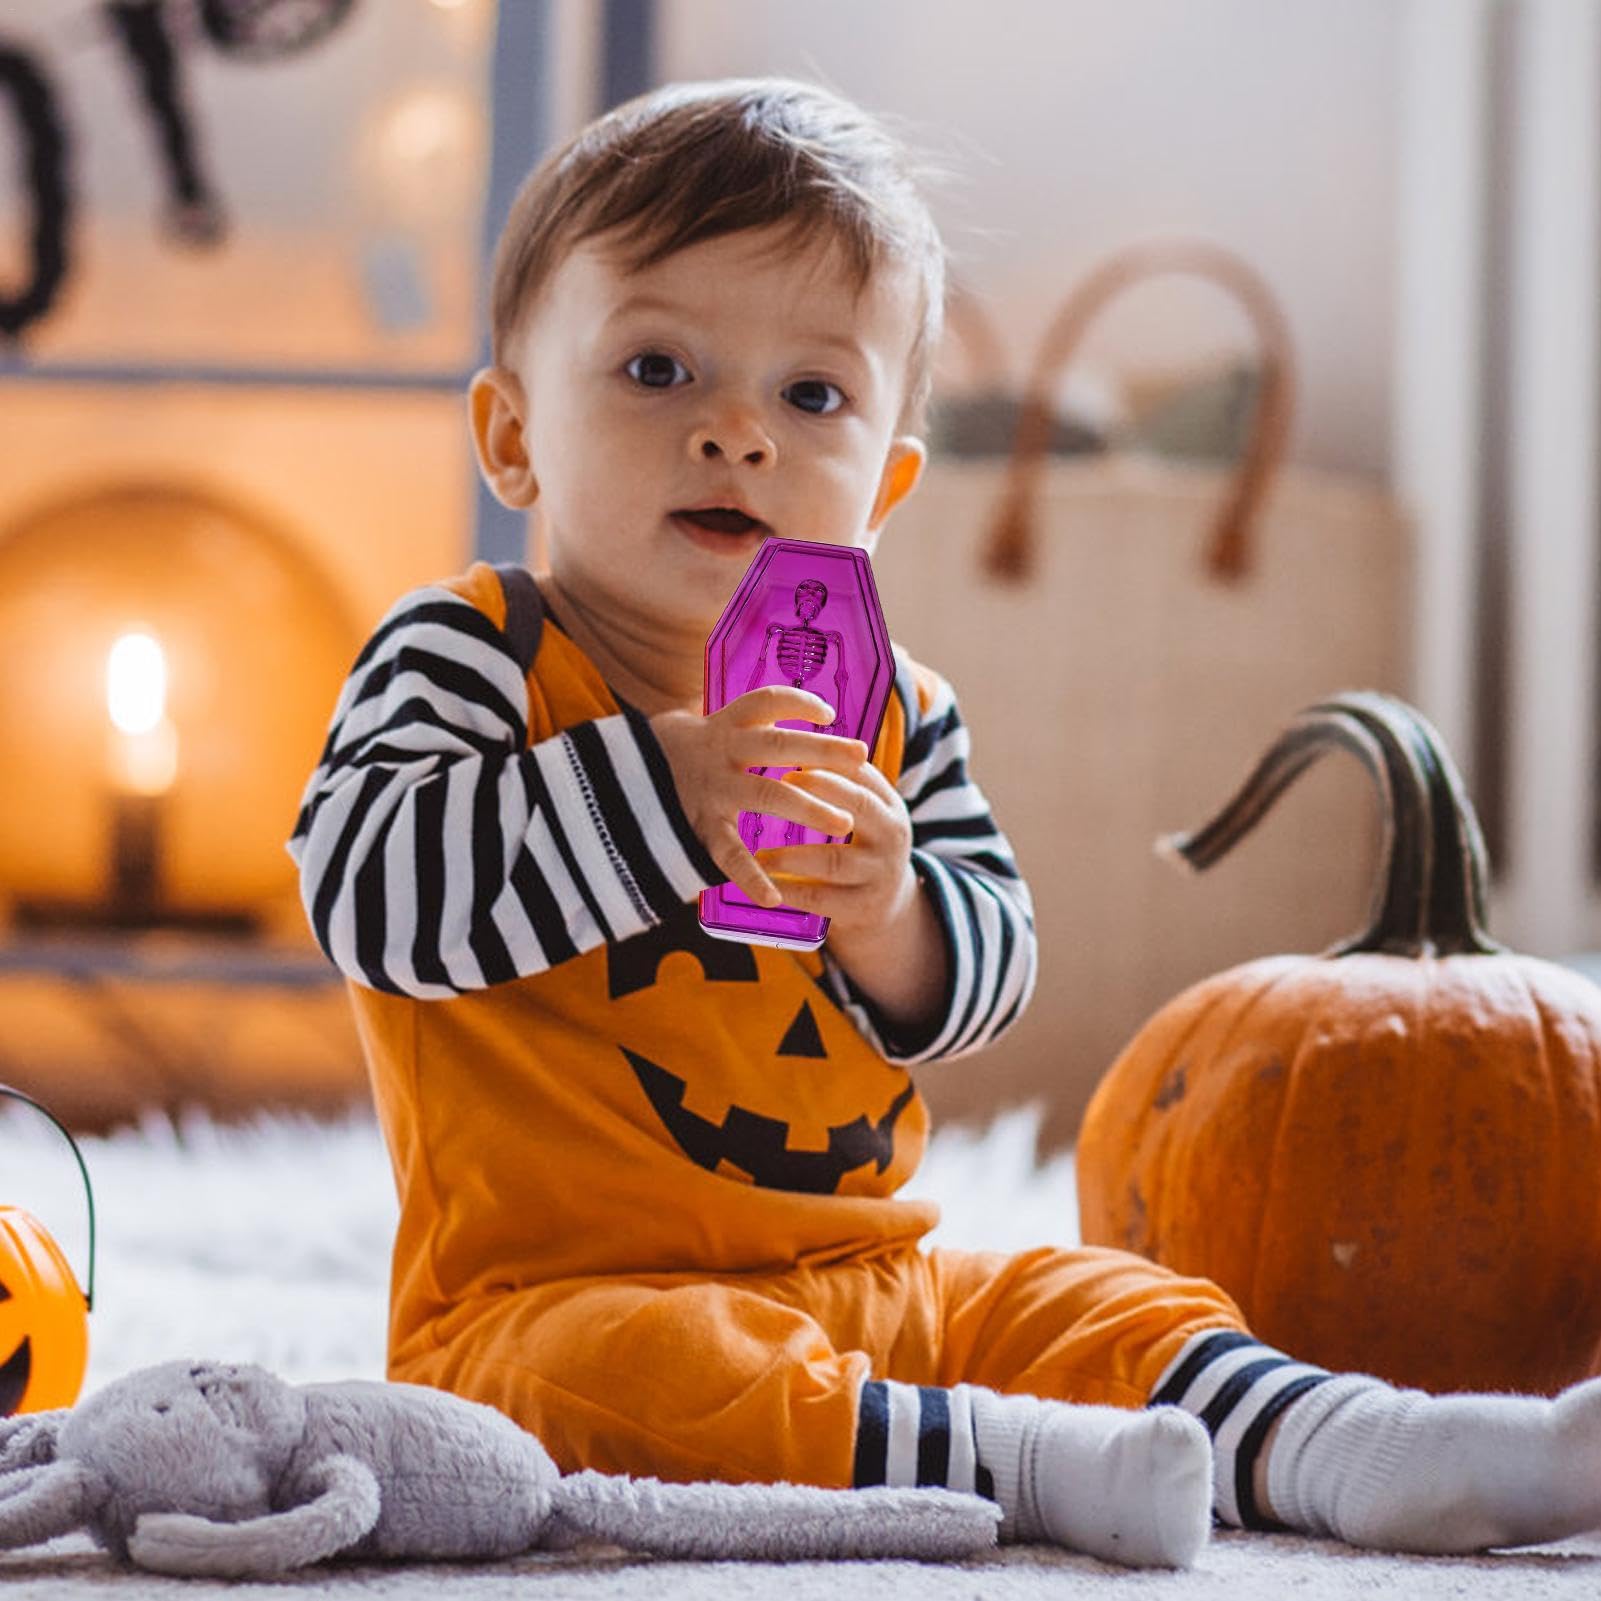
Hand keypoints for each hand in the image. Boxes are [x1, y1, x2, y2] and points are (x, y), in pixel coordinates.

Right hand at [649, 687, 868, 908]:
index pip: (764, 702)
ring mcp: (710, 791)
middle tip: (860, 756)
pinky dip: (751, 878)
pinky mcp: (699, 828)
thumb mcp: (704, 729)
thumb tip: (796, 715)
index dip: (797, 703)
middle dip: (821, 751)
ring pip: (765, 795)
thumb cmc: (675, 755)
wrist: (613, 780)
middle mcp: (718, 753)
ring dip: (808, 808)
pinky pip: (728, 855)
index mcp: (722, 726)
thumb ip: (744, 726)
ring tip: (842, 824)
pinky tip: (775, 897)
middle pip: (776, 746)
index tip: (829, 712)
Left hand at [753, 755, 918, 943]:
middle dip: (819, 792)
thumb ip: (842, 782)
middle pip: (858, 806)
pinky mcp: (862, 906)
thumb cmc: (863, 842)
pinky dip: (791, 890)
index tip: (793, 755)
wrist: (885, 902)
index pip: (862, 774)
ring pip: (834, 860)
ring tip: (761, 853)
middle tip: (777, 786)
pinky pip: (821, 897)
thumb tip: (797, 740)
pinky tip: (766, 884)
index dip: (828, 762)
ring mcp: (879, 873)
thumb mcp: (866, 811)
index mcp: (889, 805)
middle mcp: (892, 835)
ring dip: (792, 855)